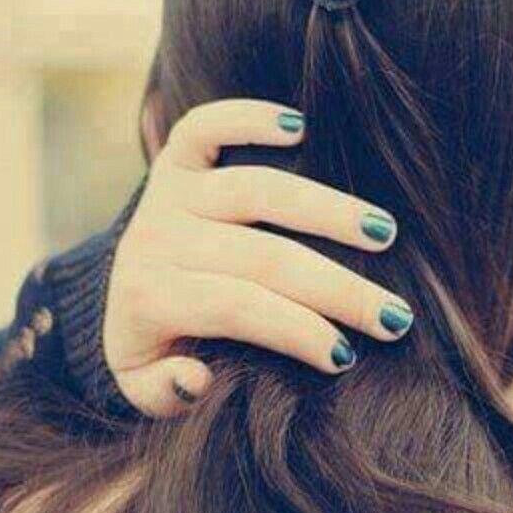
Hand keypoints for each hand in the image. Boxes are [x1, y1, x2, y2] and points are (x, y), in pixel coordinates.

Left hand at [103, 99, 413, 415]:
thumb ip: (164, 394)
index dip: (295, 330)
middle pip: (261, 255)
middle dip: (336, 288)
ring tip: (384, 232)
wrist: (117, 294)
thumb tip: (198, 378)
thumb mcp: (142, 387)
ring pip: (255, 189)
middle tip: (395, 316)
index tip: (348, 356)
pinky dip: (248, 118)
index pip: (237, 308)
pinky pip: (204, 127)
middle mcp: (158, 239)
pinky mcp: (175, 160)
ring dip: (326, 209)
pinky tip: (301, 126)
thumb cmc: (155, 349)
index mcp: (149, 300)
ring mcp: (169, 194)